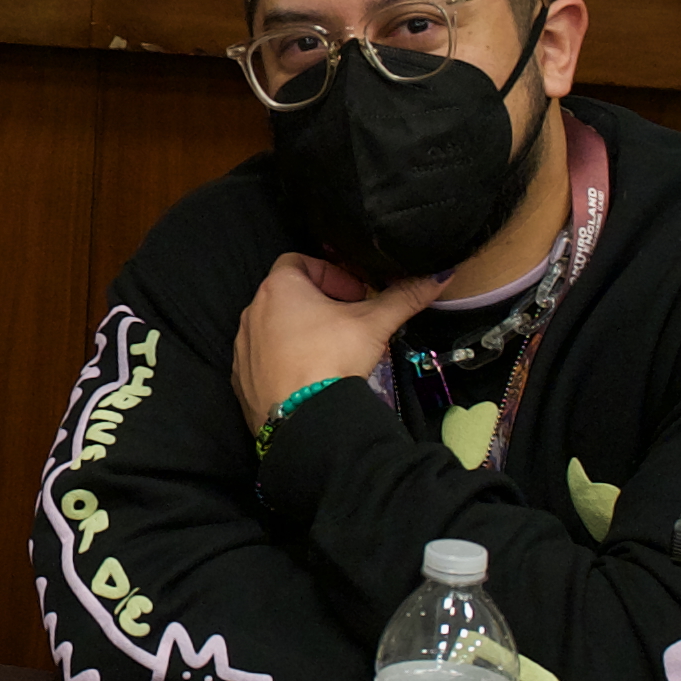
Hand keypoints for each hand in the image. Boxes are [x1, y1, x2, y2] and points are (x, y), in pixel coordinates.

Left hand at [233, 252, 442, 432]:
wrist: (306, 419)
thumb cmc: (333, 358)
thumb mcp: (374, 324)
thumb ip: (404, 296)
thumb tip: (438, 275)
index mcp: (279, 288)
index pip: (300, 261)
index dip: (331, 273)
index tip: (354, 293)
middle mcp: (253, 312)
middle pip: (288, 295)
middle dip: (320, 303)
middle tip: (350, 321)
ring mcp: (244, 347)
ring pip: (274, 328)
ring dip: (301, 331)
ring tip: (332, 350)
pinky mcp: (242, 378)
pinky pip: (264, 359)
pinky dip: (285, 360)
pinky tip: (310, 375)